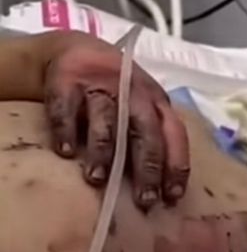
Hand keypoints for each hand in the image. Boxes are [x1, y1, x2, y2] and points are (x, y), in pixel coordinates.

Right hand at [43, 33, 189, 208]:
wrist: (77, 51)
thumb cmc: (117, 92)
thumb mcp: (142, 107)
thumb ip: (152, 138)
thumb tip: (163, 191)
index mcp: (156, 101)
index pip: (173, 133)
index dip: (175, 164)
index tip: (173, 196)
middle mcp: (132, 93)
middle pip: (144, 131)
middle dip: (146, 167)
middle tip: (144, 200)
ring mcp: (99, 85)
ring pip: (106, 119)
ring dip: (103, 150)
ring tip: (97, 179)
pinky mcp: (67, 82)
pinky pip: (66, 108)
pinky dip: (66, 130)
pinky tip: (65, 152)